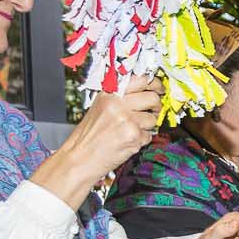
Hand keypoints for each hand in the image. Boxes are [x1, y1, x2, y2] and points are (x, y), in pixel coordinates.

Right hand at [33, 75, 160, 207]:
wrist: (79, 158)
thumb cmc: (87, 137)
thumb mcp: (99, 108)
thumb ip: (120, 99)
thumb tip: (144, 93)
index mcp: (109, 93)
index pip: (140, 80)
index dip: (154, 83)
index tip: (159, 88)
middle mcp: (118, 103)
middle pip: (152, 98)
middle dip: (157, 106)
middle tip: (154, 110)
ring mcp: (127, 119)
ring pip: (153, 118)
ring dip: (147, 126)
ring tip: (132, 131)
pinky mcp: (133, 135)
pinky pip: (149, 135)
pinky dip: (142, 140)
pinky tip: (128, 142)